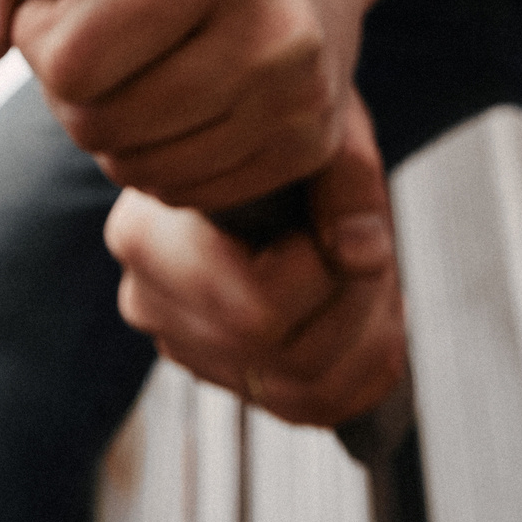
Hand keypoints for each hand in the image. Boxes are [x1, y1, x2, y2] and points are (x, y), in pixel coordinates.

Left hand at [0, 0, 375, 211]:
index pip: (71, 58)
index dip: (37, 30)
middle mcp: (274, 23)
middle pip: (97, 122)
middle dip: (67, 84)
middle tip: (91, 31)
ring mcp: (300, 92)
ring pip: (136, 168)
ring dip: (108, 125)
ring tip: (133, 60)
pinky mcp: (312, 142)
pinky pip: (185, 191)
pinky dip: (157, 156)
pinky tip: (173, 96)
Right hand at [105, 94, 405, 427]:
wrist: (262, 121)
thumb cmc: (283, 114)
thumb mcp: (320, 122)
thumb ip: (347, 182)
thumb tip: (359, 255)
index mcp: (147, 233)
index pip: (251, 307)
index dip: (321, 273)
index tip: (333, 218)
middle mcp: (148, 298)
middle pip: (281, 355)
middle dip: (353, 305)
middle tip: (373, 250)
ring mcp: (182, 342)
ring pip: (302, 391)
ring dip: (366, 337)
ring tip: (375, 277)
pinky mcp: (219, 368)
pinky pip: (307, 408)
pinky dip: (361, 370)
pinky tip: (369, 314)